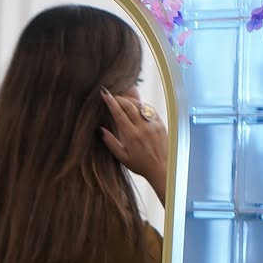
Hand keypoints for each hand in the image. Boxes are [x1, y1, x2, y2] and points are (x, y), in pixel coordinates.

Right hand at [100, 88, 167, 203]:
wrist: (161, 168)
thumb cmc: (140, 165)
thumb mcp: (122, 157)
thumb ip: (111, 142)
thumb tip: (101, 129)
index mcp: (131, 136)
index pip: (119, 114)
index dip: (111, 102)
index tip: (105, 94)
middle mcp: (142, 127)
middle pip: (129, 106)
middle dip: (119, 98)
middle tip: (113, 96)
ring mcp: (153, 124)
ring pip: (140, 105)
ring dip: (131, 100)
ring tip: (123, 100)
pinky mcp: (160, 123)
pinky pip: (150, 110)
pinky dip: (142, 106)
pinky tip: (137, 107)